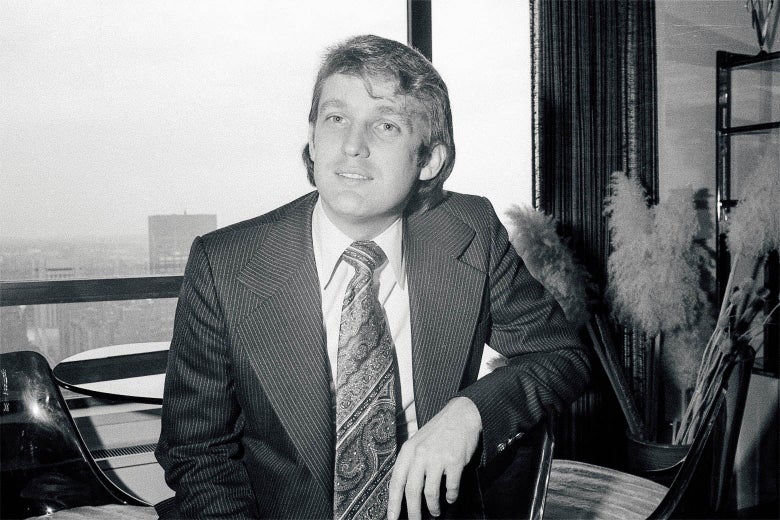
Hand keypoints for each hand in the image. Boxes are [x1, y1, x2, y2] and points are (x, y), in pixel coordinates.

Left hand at [387, 397, 481, 519]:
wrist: (461, 415)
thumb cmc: (439, 430)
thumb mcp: (418, 442)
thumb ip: (411, 462)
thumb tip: (406, 490)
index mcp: (408, 450)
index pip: (396, 481)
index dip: (393, 503)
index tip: (392, 518)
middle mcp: (420, 454)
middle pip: (412, 491)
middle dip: (413, 512)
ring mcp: (437, 458)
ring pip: (430, 493)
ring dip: (433, 507)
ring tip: (435, 512)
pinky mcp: (454, 461)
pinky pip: (450, 487)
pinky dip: (451, 496)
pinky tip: (451, 497)